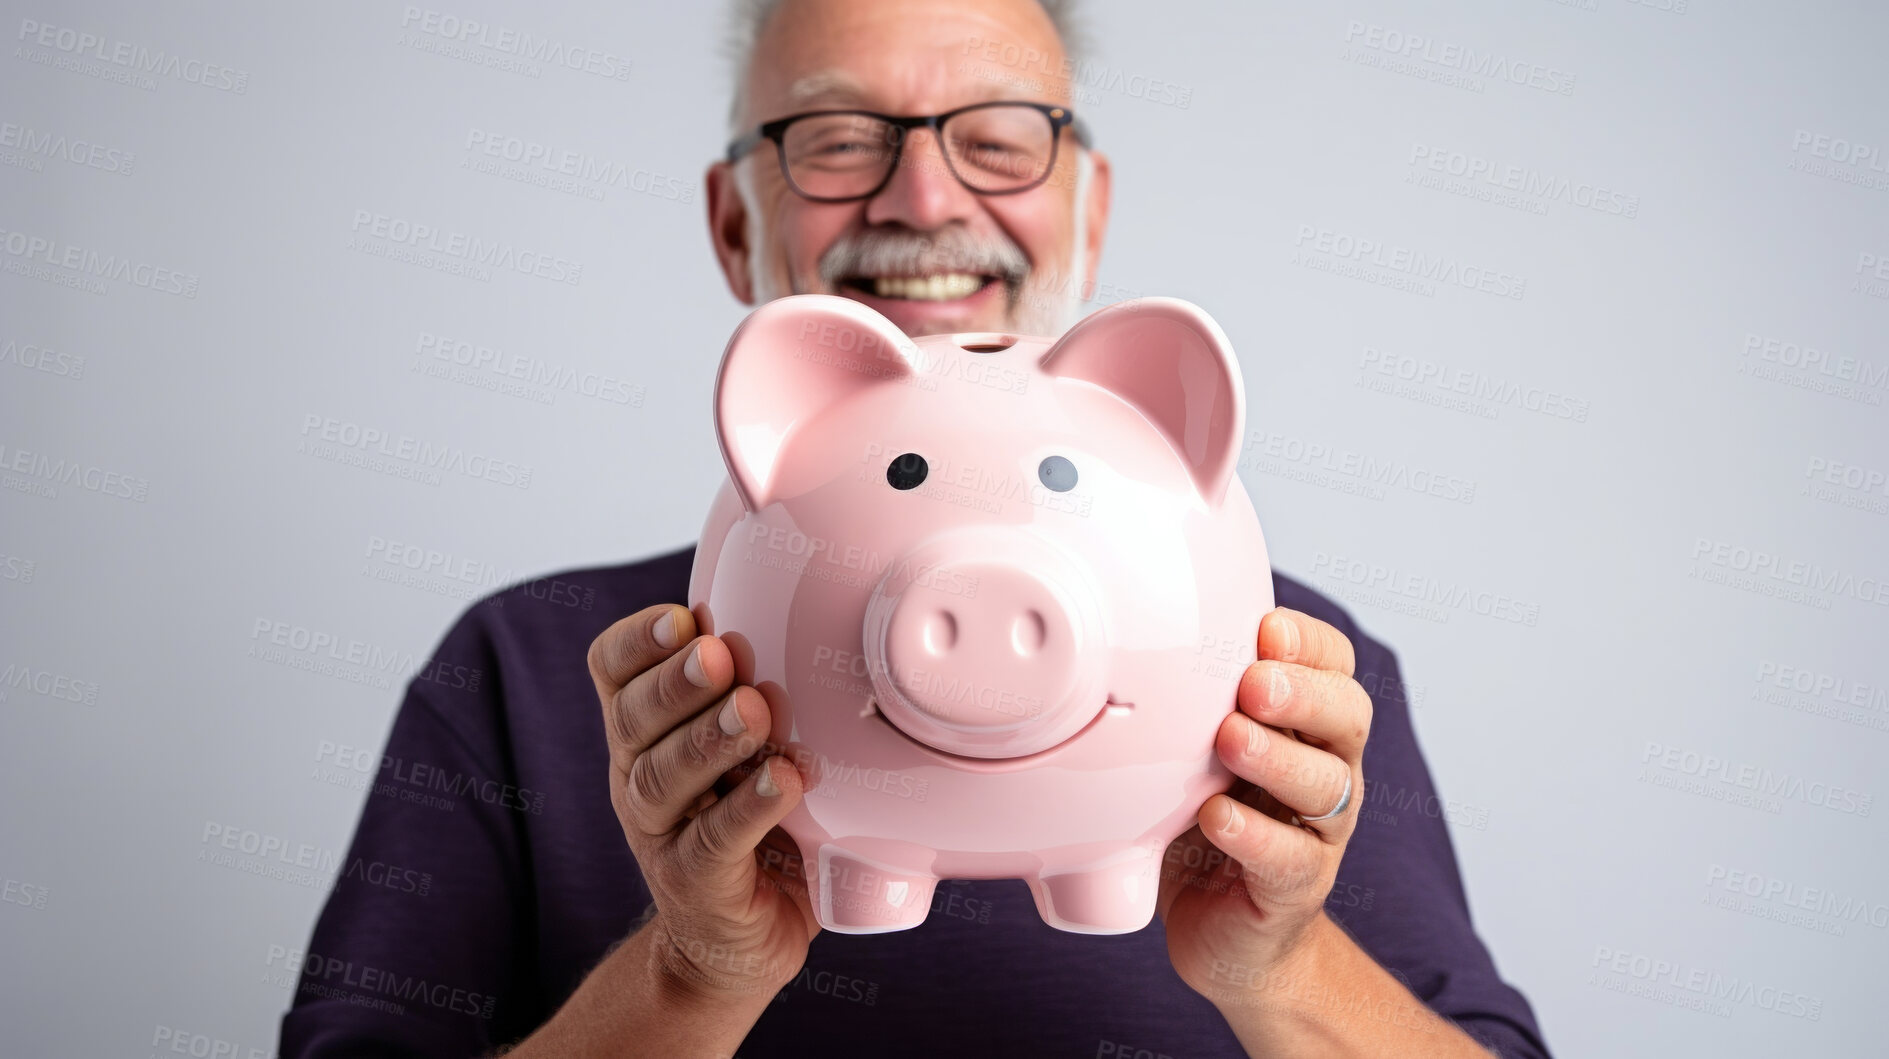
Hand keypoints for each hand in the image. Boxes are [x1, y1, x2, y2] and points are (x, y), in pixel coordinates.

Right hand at [588, 603, 817, 1001]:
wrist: (734, 943)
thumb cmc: (753, 825)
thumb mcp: (748, 750)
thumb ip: (763, 692)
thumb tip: (825, 616)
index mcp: (645, 733)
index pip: (613, 673)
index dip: (637, 641)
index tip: (682, 616)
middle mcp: (637, 777)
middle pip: (633, 719)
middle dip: (676, 683)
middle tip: (718, 655)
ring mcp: (660, 835)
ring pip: (664, 779)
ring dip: (709, 738)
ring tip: (753, 710)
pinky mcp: (695, 885)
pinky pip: (714, 842)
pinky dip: (750, 807)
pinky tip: (784, 779)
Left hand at [1157, 607, 1371, 998]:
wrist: (1224, 929)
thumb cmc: (1208, 818)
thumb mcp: (1196, 748)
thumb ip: (1192, 698)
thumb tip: (1133, 627)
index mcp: (1308, 725)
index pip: (1334, 665)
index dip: (1309, 643)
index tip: (1265, 627)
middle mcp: (1327, 770)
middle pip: (1347, 717)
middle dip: (1302, 692)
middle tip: (1253, 683)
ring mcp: (1318, 832)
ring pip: (1325, 786)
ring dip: (1276, 757)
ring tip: (1230, 740)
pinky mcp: (1294, 888)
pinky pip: (1288, 858)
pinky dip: (1252, 835)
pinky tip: (1215, 816)